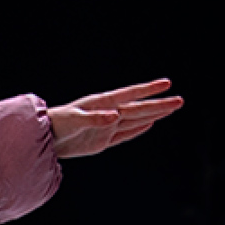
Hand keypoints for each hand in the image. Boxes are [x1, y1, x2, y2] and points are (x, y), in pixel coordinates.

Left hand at [47, 81, 181, 158]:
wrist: (43, 139)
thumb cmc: (55, 124)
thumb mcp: (73, 120)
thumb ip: (94, 118)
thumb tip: (115, 115)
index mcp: (102, 104)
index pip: (130, 95)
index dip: (148, 90)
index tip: (166, 84)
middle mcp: (108, 113)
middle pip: (139, 109)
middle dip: (160, 105)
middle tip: (180, 100)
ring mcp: (107, 127)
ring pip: (136, 120)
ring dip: (153, 115)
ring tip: (171, 108)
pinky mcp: (102, 141)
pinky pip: (125, 134)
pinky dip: (138, 129)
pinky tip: (150, 124)